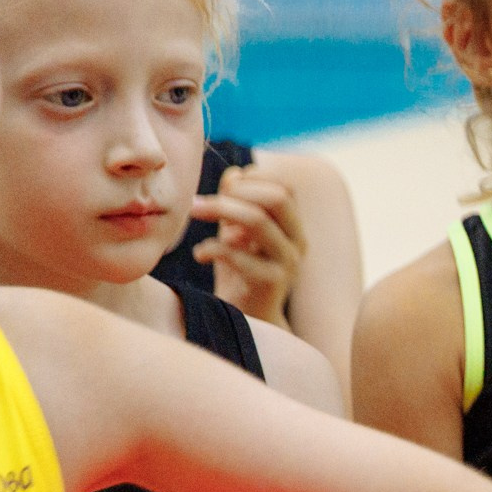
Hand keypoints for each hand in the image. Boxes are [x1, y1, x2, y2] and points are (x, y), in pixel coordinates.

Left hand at [190, 165, 305, 326]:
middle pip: (277, 197)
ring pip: (257, 220)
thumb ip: (236, 204)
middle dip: (235, 192)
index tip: (225, 188)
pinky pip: (239, 255)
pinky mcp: (271, 282)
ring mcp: (288, 263)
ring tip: (193, 212)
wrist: (249, 318)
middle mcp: (298, 242)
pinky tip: (200, 255)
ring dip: (219, 210)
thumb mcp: (236, 232)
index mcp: (294, 227)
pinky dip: (212, 249)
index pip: (285, 186)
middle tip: (202, 200)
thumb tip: (235, 173)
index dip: (254, 179)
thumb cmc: (241, 272)